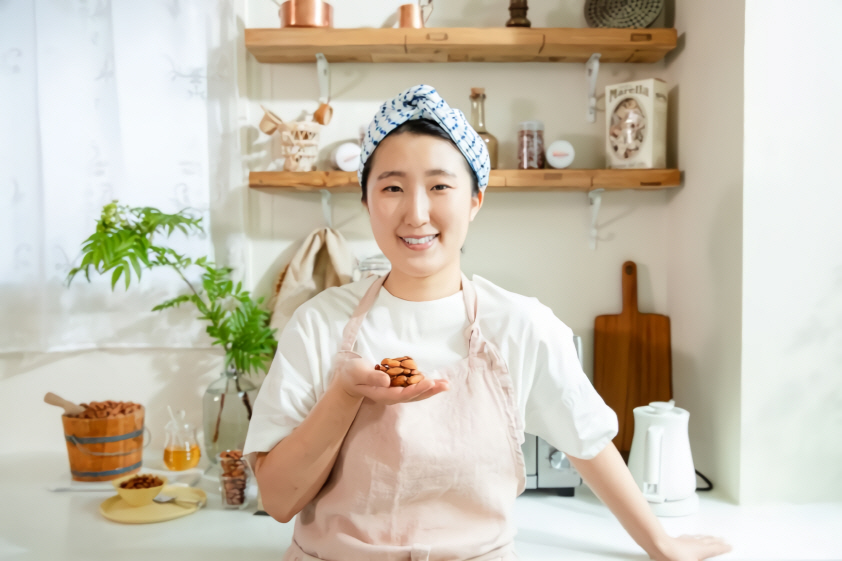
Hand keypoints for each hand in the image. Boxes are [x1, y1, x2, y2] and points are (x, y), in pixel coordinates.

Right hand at [331, 351, 449, 404]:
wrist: (350, 377)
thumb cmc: (352, 374)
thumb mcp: (358, 373)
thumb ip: (371, 377)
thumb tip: (387, 381)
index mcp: (382, 394)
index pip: (402, 394)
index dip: (416, 389)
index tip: (429, 382)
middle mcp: (391, 396)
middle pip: (413, 396)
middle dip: (430, 391)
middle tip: (445, 385)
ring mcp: (395, 392)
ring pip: (416, 393)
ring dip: (431, 389)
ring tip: (446, 384)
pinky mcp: (398, 386)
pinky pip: (414, 387)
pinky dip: (426, 384)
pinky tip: (437, 381)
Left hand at [654, 534, 731, 560]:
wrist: (658, 547)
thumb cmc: (674, 557)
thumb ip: (703, 560)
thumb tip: (706, 558)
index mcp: (702, 550)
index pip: (717, 548)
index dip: (724, 548)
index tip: (730, 546)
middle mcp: (695, 543)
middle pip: (710, 541)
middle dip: (717, 541)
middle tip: (723, 540)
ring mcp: (685, 541)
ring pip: (700, 537)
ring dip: (707, 537)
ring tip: (711, 537)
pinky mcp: (676, 540)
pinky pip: (688, 537)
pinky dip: (693, 537)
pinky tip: (691, 537)